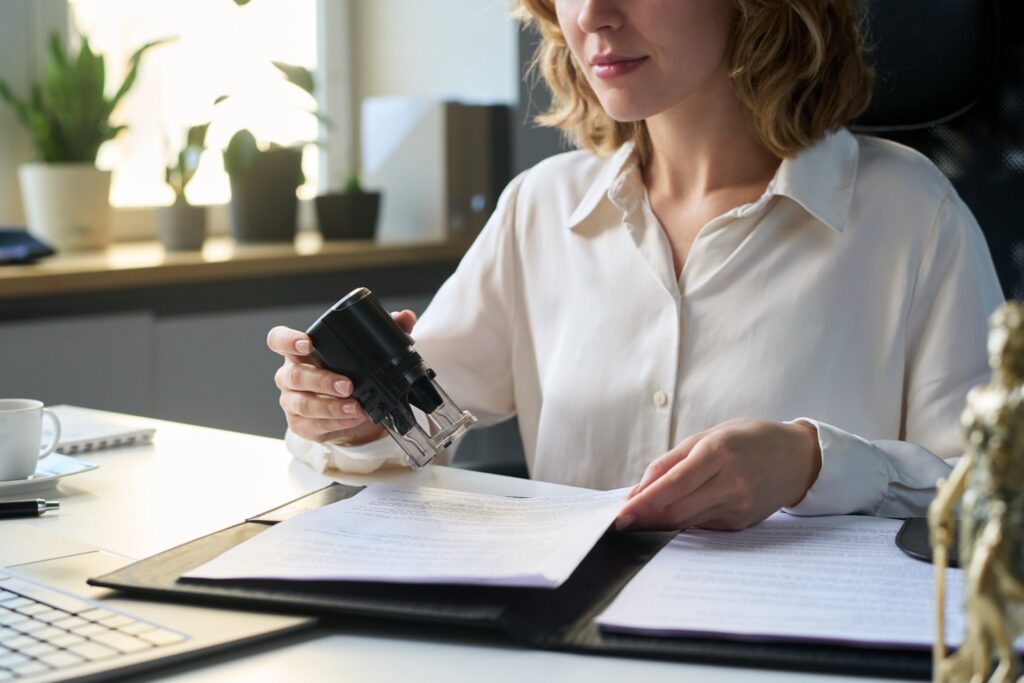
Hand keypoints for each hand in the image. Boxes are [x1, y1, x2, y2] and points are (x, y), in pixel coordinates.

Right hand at [267, 310, 417, 445]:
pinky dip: (335, 423)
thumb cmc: (349, 373)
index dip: (287, 340)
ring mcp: (292, 401)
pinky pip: (312, 425)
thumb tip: (404, 317)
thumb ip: (384, 331)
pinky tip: (352, 420)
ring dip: (330, 407)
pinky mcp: (301, 424)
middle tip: (347, 385)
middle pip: (293, 375)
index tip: (307, 343)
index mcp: (300, 351)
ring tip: (355, 407)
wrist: (351, 408)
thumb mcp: (367, 351)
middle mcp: (290, 375)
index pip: (278, 339)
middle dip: (321, 380)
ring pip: (302, 404)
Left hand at [617, 419, 821, 530]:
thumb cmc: (748, 440)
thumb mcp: (708, 436)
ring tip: (638, 519)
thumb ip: (670, 462)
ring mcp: (738, 506)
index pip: (672, 485)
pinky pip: (702, 525)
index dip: (643, 502)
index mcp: (718, 453)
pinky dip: (682, 521)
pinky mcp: (741, 523)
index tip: (621, 514)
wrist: (797, 459)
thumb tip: (638, 491)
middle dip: (645, 518)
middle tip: (621, 521)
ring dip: (659, 523)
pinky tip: (672, 515)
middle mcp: (731, 482)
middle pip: (677, 510)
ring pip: (687, 522)